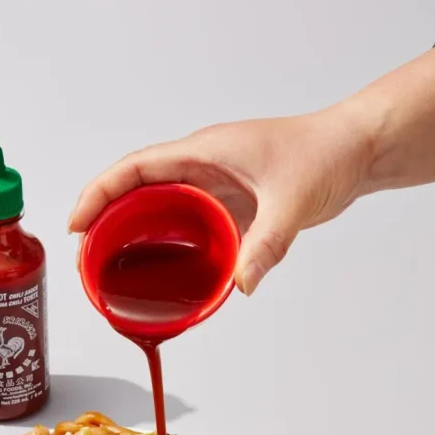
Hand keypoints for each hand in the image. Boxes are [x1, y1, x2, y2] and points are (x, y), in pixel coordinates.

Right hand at [68, 103, 371, 295]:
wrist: (357, 149)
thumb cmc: (325, 152)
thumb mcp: (293, 201)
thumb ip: (266, 244)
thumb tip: (240, 284)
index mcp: (204, 152)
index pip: (135, 168)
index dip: (99, 193)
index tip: (77, 223)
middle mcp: (202, 167)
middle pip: (135, 189)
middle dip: (104, 218)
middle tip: (85, 256)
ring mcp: (214, 186)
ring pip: (158, 207)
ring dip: (131, 231)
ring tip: (110, 266)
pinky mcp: (229, 204)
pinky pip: (186, 223)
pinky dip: (167, 243)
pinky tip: (163, 271)